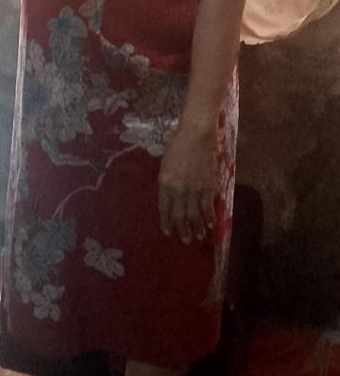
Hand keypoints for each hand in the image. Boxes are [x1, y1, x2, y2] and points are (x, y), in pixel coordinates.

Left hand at [158, 127, 218, 243]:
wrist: (197, 134)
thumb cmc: (177, 145)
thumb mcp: (165, 165)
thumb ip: (167, 183)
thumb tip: (171, 199)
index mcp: (165, 183)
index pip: (165, 209)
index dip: (167, 222)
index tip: (168, 233)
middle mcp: (179, 189)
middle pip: (181, 215)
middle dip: (183, 230)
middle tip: (185, 241)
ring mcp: (195, 189)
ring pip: (196, 214)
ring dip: (197, 228)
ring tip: (198, 238)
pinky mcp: (209, 185)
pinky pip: (208, 205)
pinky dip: (209, 216)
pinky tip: (210, 224)